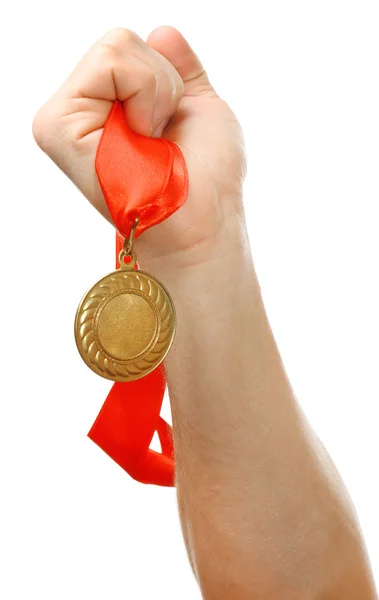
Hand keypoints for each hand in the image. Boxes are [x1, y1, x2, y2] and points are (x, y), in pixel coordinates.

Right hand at [32, 27, 245, 267]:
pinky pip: (110, 64)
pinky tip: (141, 141)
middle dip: (163, 84)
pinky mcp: (58, 128)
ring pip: (116, 47)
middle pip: (120, 41)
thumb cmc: (207, 178)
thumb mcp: (199, 106)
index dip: (164, 78)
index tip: (167, 127)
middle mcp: (77, 113)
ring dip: (158, 93)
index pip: (125, 47)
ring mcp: (62, 120)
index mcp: (104, 108)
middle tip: (161, 136)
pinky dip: (146, 96)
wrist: (204, 218)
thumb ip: (178, 67)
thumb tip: (161, 31)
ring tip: (151, 142)